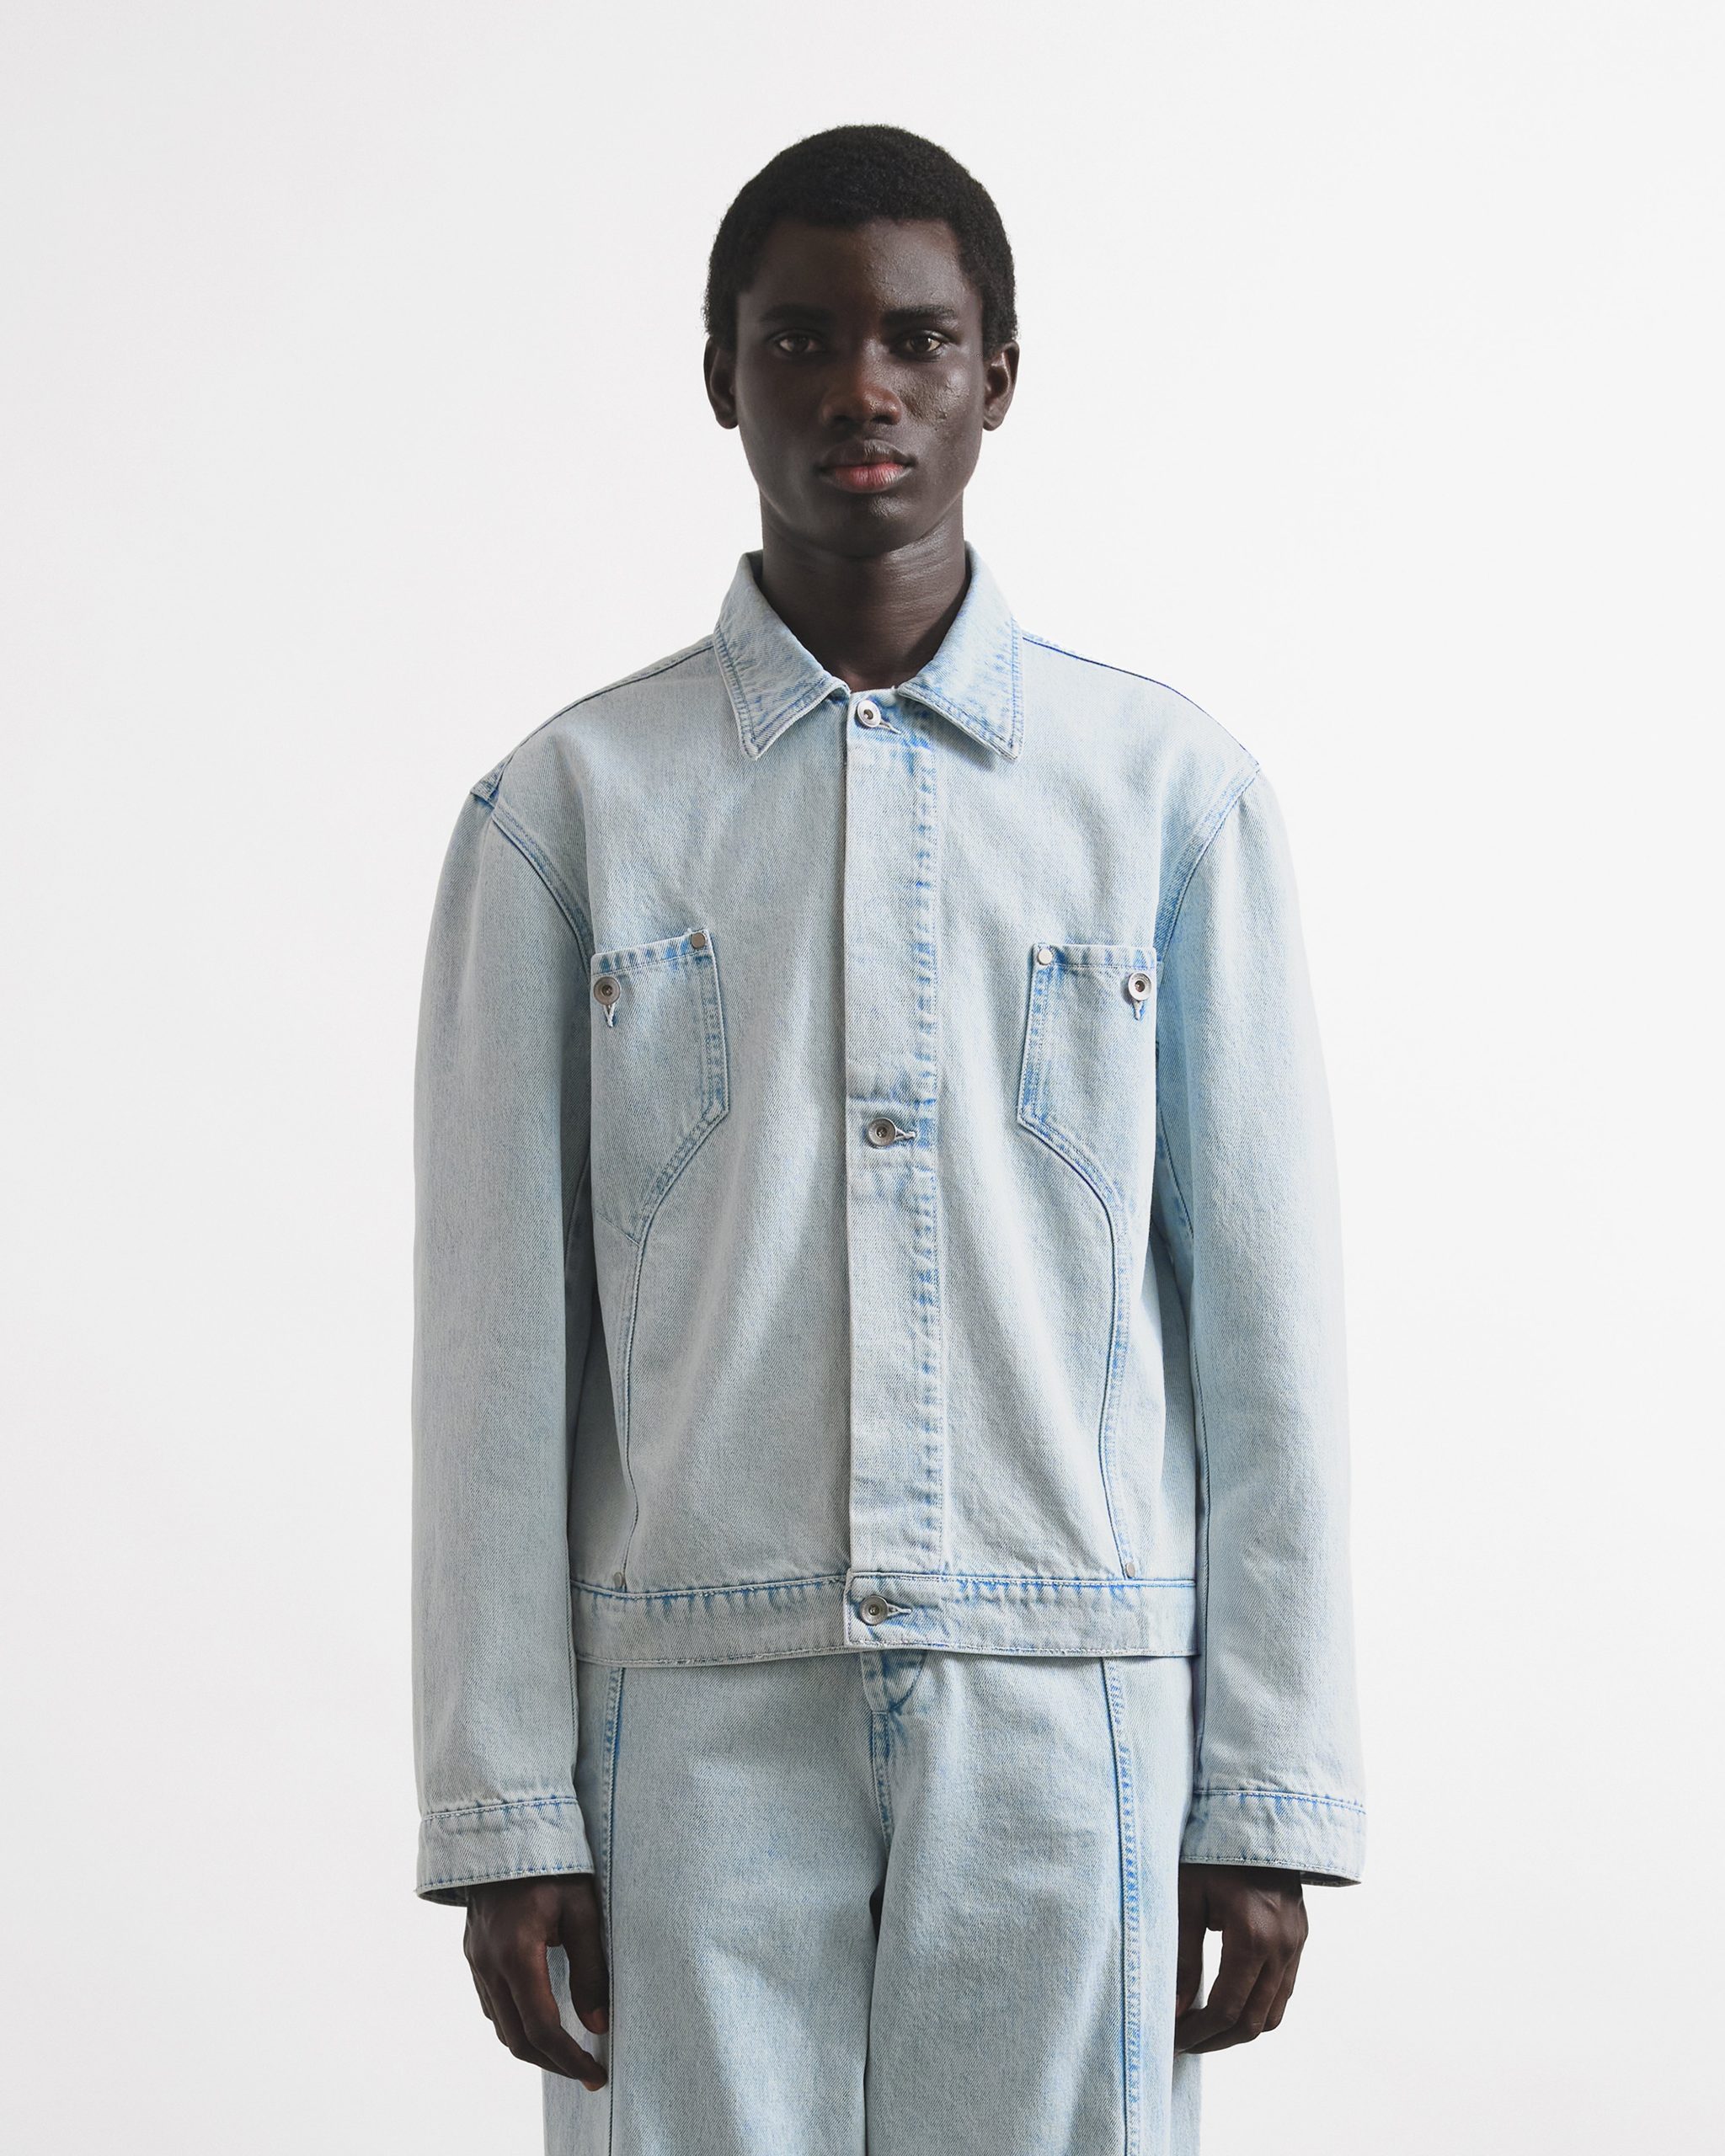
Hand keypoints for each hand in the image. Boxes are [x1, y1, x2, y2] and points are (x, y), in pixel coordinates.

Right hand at [463, 1874, 609, 2086]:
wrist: (506, 1831)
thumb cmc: (553, 1867)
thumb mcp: (582, 1911)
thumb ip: (591, 1969)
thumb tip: (597, 2025)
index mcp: (517, 1954)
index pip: (542, 2029)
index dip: (570, 2060)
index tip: (596, 2076)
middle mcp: (490, 1965)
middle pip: (517, 2040)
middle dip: (554, 2064)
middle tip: (587, 2073)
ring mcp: (476, 1962)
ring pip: (501, 2027)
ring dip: (533, 2048)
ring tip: (568, 2052)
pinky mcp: (473, 1955)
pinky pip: (491, 2006)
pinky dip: (515, 2024)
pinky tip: (539, 2021)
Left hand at [1173, 1863, 1307, 2053]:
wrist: (1256, 1815)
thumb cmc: (1212, 1851)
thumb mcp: (1187, 1897)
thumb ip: (1182, 1957)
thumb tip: (1175, 2011)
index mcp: (1252, 1936)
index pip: (1226, 2008)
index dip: (1198, 2033)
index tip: (1173, 2040)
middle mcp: (1282, 1946)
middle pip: (1253, 2022)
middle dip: (1217, 2040)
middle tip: (1185, 2043)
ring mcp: (1296, 1943)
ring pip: (1273, 2013)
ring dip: (1239, 2029)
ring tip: (1205, 2028)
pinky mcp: (1300, 1937)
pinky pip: (1284, 1991)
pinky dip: (1258, 2007)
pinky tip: (1230, 2001)